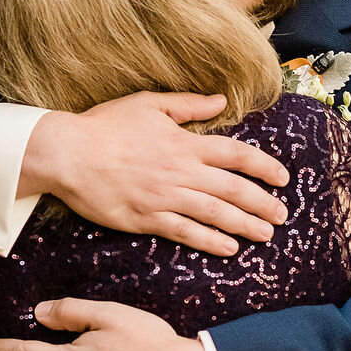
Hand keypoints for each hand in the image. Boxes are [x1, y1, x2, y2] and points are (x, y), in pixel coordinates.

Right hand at [21, 93, 288, 257]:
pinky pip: (185, 232)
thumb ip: (188, 105)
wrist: (67, 153)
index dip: (263, 167)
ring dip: (244, 225)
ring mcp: (164, 197)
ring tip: (266, 235)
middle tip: (283, 216)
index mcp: (184, 143)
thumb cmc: (105, 126)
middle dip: (262, 203)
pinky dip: (209, 240)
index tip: (283, 178)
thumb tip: (221, 101)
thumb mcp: (148, 104)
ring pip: (215, 213)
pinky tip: (228, 248)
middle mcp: (180, 171)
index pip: (235, 154)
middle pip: (232, 189)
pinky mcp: (146, 218)